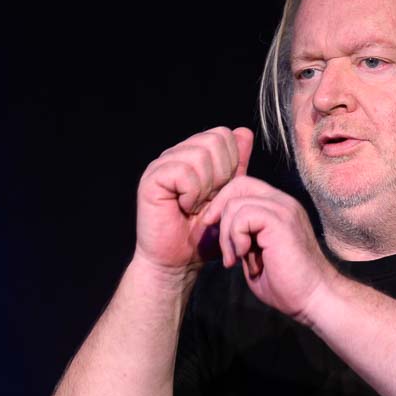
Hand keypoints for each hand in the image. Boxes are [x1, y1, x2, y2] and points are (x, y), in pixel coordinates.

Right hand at [134, 126, 253, 273]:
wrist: (178, 262)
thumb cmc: (202, 235)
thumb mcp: (228, 196)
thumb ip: (237, 166)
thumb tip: (244, 133)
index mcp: (193, 154)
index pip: (224, 135)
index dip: (231, 164)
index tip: (221, 192)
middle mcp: (175, 155)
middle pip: (215, 140)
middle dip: (221, 175)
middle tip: (209, 200)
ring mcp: (161, 165)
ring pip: (200, 155)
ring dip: (206, 187)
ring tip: (196, 205)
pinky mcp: (151, 179)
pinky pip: (184, 172)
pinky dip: (192, 194)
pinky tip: (184, 207)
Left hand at [202, 175, 337, 322]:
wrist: (313, 298)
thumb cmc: (286, 285)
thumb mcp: (254, 256)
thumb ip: (240, 238)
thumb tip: (216, 229)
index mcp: (278, 208)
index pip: (243, 186)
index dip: (222, 204)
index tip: (213, 229)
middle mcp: (283, 203)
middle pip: (239, 185)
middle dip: (218, 212)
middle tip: (222, 245)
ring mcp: (284, 209)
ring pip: (236, 203)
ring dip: (227, 235)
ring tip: (236, 259)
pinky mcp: (281, 221)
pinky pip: (243, 216)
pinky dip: (236, 238)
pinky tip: (245, 256)